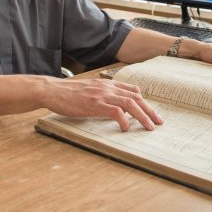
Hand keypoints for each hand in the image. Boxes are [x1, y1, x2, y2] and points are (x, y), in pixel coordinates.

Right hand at [43, 78, 163, 131]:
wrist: (53, 90)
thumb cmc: (68, 93)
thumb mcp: (89, 90)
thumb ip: (102, 95)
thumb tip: (113, 108)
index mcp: (107, 84)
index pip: (132, 90)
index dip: (144, 101)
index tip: (150, 111)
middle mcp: (107, 87)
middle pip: (136, 97)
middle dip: (149, 110)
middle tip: (158, 122)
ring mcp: (102, 95)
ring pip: (130, 104)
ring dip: (143, 116)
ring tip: (149, 127)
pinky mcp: (95, 104)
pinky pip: (116, 111)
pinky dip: (124, 120)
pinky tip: (126, 128)